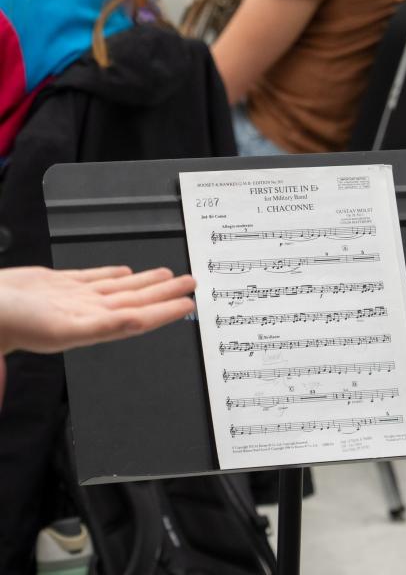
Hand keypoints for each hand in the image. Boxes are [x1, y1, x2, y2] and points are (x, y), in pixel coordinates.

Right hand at [0, 265, 195, 355]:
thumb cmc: (11, 324)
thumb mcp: (60, 329)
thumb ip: (101, 327)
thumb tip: (135, 324)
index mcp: (90, 326)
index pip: (139, 317)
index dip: (165, 311)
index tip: (187, 304)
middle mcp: (85, 313)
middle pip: (135, 301)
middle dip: (164, 293)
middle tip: (190, 283)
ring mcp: (71, 299)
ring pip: (118, 289)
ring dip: (144, 283)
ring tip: (168, 276)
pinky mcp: (55, 285)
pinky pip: (91, 278)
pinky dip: (110, 274)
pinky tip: (123, 273)